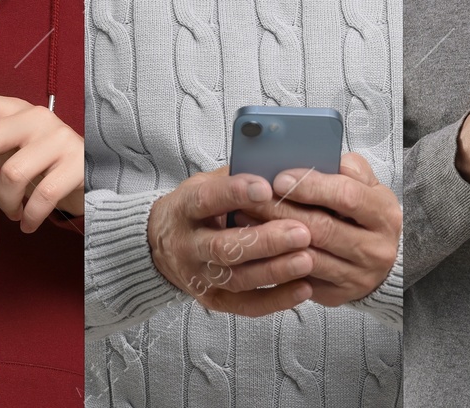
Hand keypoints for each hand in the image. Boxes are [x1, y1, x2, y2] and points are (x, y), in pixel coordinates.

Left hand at [0, 88, 82, 232]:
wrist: (93, 176)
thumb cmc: (42, 159)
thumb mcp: (8, 140)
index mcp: (16, 110)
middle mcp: (37, 117)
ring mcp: (59, 139)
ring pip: (13, 173)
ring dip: (6, 203)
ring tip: (12, 211)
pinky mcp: (77, 164)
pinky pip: (40, 196)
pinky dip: (28, 216)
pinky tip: (27, 222)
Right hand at [147, 167, 315, 315]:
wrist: (162, 244)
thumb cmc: (199, 208)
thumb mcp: (208, 182)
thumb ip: (239, 175)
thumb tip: (281, 166)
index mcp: (185, 209)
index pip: (207, 200)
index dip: (235, 194)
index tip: (267, 188)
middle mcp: (188, 246)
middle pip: (224, 247)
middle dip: (265, 241)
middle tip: (301, 232)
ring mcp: (199, 276)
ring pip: (237, 278)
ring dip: (275, 271)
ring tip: (307, 259)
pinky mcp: (213, 299)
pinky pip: (246, 304)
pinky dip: (276, 299)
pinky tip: (304, 287)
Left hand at [237, 152, 401, 304]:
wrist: (380, 260)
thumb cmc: (365, 215)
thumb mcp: (367, 186)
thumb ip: (347, 169)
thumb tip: (317, 159)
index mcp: (384, 214)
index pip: (347, 196)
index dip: (311, 186)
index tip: (279, 178)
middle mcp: (376, 248)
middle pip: (322, 228)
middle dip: (282, 211)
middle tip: (251, 198)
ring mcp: (358, 276)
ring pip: (307, 256)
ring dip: (272, 238)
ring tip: (244, 218)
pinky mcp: (337, 295)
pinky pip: (300, 280)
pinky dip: (275, 261)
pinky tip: (257, 246)